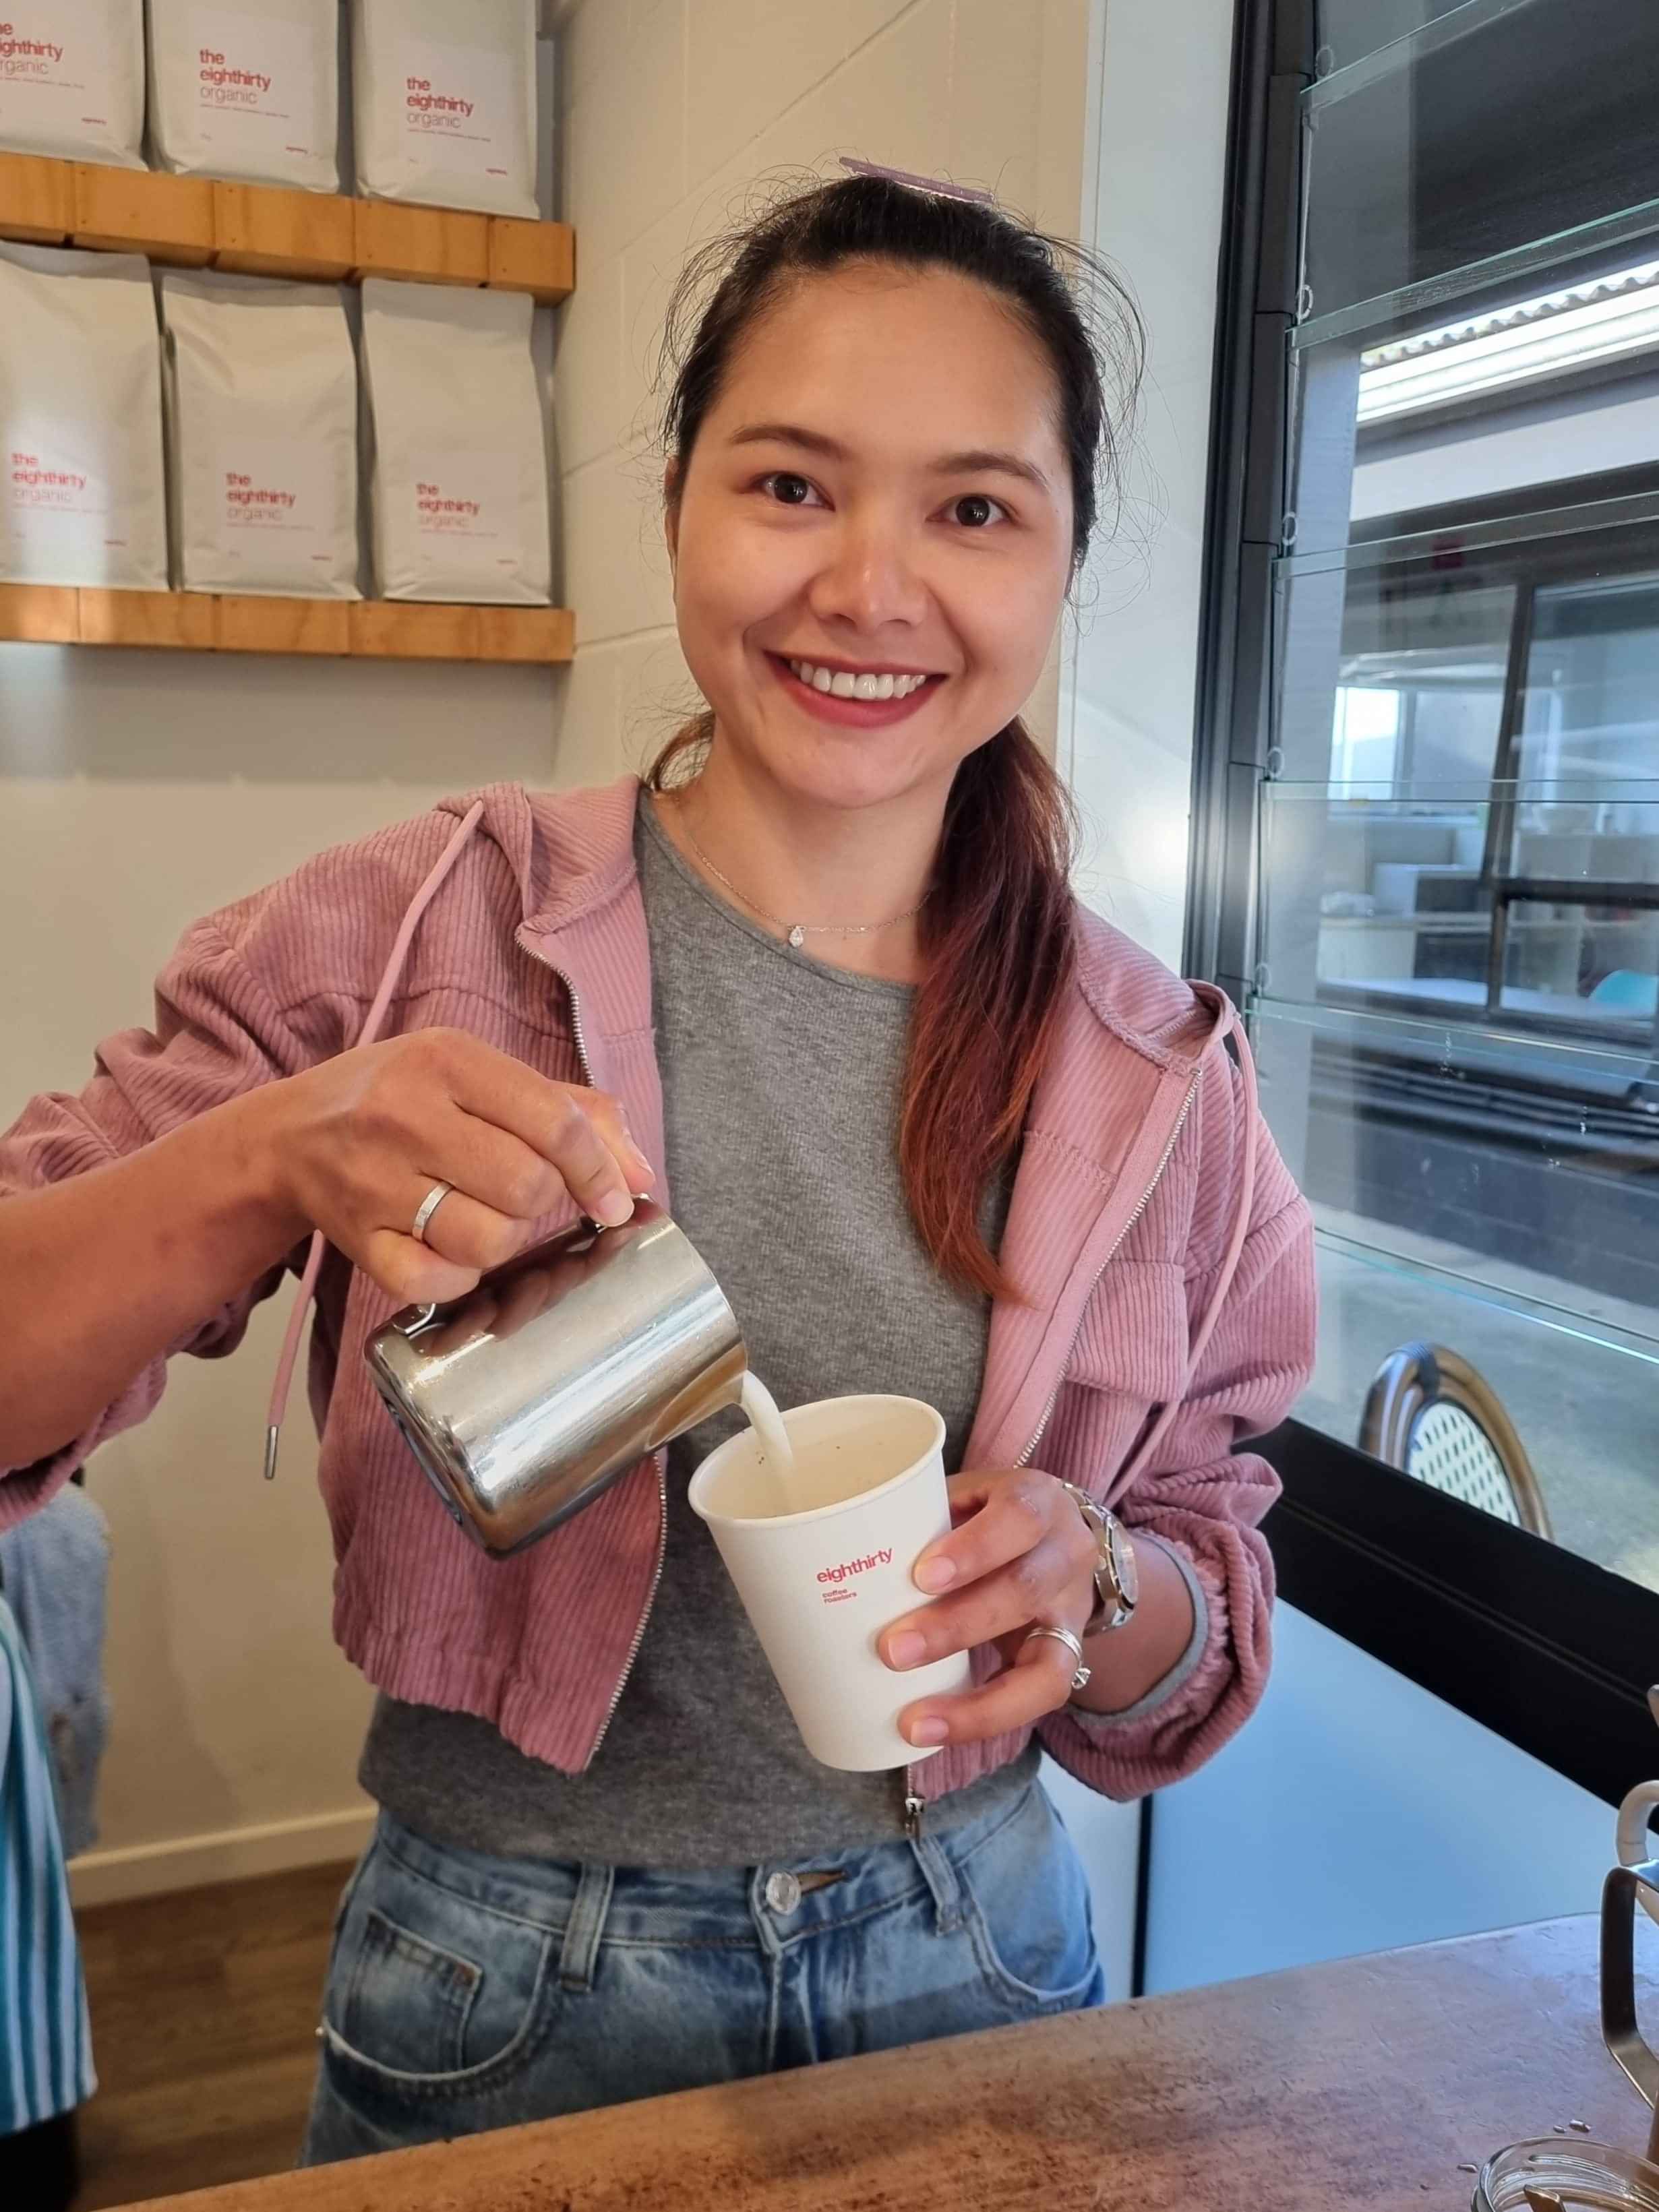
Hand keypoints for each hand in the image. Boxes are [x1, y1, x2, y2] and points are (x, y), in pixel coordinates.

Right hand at [256, 1028, 654, 1306]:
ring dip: (505, 1241)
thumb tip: (641, 1174)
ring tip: (484, 1217)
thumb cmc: (403, 1099)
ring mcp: (376, 1182)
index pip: (553, 1121)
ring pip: (487, 1241)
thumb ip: (571, 1110)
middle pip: (526, 1186)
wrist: (289, 1136)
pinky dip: (458, 1280)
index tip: (617, 1199)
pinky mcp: (356, 1239)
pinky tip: (452, 1255)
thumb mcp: (478, 1074)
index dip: (600, 1169)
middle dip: (546, 1201)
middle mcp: (407, 1115)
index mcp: (447, 1060)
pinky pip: (435, 1282)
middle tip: (524, 1194)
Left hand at [878, 1468, 1096, 1748]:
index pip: (1019, 1516)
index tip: (920, 1576)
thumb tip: (829, 1555)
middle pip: (1023, 1590)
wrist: (1060, 1543)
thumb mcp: (965, 1499)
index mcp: (1038, 1501)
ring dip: (975, 1698)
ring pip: (1045, 1662)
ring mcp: (1072, 1612)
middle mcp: (1067, 1555)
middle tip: (891, 1649)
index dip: (975, 1548)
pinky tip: (936, 1730)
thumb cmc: (989, 1517)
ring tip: (914, 1720)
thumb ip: (920, 1519)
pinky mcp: (1068, 1658)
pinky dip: (986, 1718)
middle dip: (956, 1626)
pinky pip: (1041, 1699)